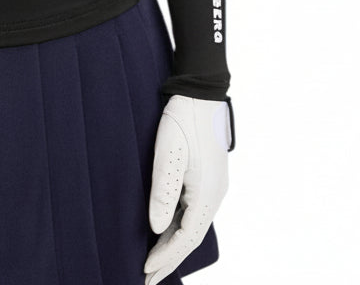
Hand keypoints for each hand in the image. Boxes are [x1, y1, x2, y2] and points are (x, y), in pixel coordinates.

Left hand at [143, 94, 231, 284]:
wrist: (198, 92)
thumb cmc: (181, 120)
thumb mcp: (166, 154)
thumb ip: (162, 192)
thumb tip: (155, 229)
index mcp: (207, 193)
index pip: (186, 238)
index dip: (166, 256)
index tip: (145, 271)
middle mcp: (214, 195)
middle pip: (190, 237)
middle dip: (169, 260)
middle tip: (147, 280)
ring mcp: (212, 187)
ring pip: (191, 226)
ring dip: (173, 245)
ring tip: (152, 263)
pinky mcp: (206, 178)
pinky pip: (192, 212)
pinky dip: (178, 228)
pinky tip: (164, 232)